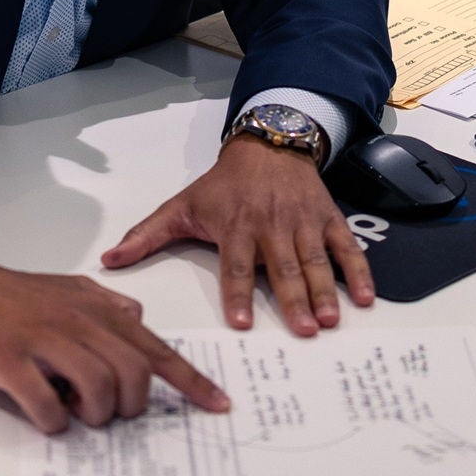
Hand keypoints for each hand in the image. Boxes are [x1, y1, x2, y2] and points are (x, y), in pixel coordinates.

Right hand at [0, 235, 229, 434]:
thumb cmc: (10, 295)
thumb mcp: (66, 290)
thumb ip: (105, 306)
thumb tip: (137, 319)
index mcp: (96, 307)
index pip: (156, 347)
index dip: (191, 380)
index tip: (218, 405)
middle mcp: (77, 320)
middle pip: (135, 372)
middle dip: (131, 406)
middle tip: (111, 414)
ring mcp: (42, 339)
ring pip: (99, 387)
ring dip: (94, 416)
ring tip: (75, 412)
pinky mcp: (8, 359)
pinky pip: (46, 403)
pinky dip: (54, 422)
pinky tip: (45, 414)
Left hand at [100, 134, 374, 335]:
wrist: (267, 145)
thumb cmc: (223, 185)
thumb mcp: (182, 205)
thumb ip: (147, 235)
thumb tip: (108, 260)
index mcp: (235, 226)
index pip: (235, 265)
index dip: (238, 294)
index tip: (242, 323)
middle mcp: (270, 225)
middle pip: (281, 268)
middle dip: (292, 299)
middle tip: (303, 330)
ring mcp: (302, 222)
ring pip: (314, 260)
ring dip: (324, 291)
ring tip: (330, 321)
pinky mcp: (327, 219)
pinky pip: (346, 247)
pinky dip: (359, 271)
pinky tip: (367, 299)